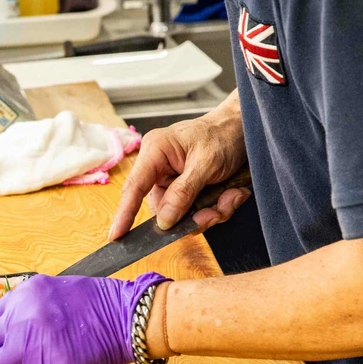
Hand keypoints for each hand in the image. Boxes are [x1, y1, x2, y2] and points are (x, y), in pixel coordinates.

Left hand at [0, 273, 170, 363]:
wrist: (126, 316)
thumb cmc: (97, 303)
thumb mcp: (52, 290)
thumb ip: (27, 306)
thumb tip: (8, 325)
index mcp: (22, 295)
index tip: (6, 340)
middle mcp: (19, 318)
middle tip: (12, 356)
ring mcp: (29, 344)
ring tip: (35, 363)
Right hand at [110, 91, 249, 240]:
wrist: (246, 127)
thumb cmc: (223, 134)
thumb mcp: (206, 163)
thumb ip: (183, 193)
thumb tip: (164, 220)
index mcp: (155, 152)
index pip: (134, 187)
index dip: (124, 214)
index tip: (116, 236)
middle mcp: (160, 168)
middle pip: (164, 208)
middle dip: (192, 215)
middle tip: (215, 214)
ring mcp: (175, 180)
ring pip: (183, 214)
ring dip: (211, 211)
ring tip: (232, 196)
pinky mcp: (189, 189)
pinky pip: (197, 211)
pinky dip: (219, 207)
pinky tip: (234, 193)